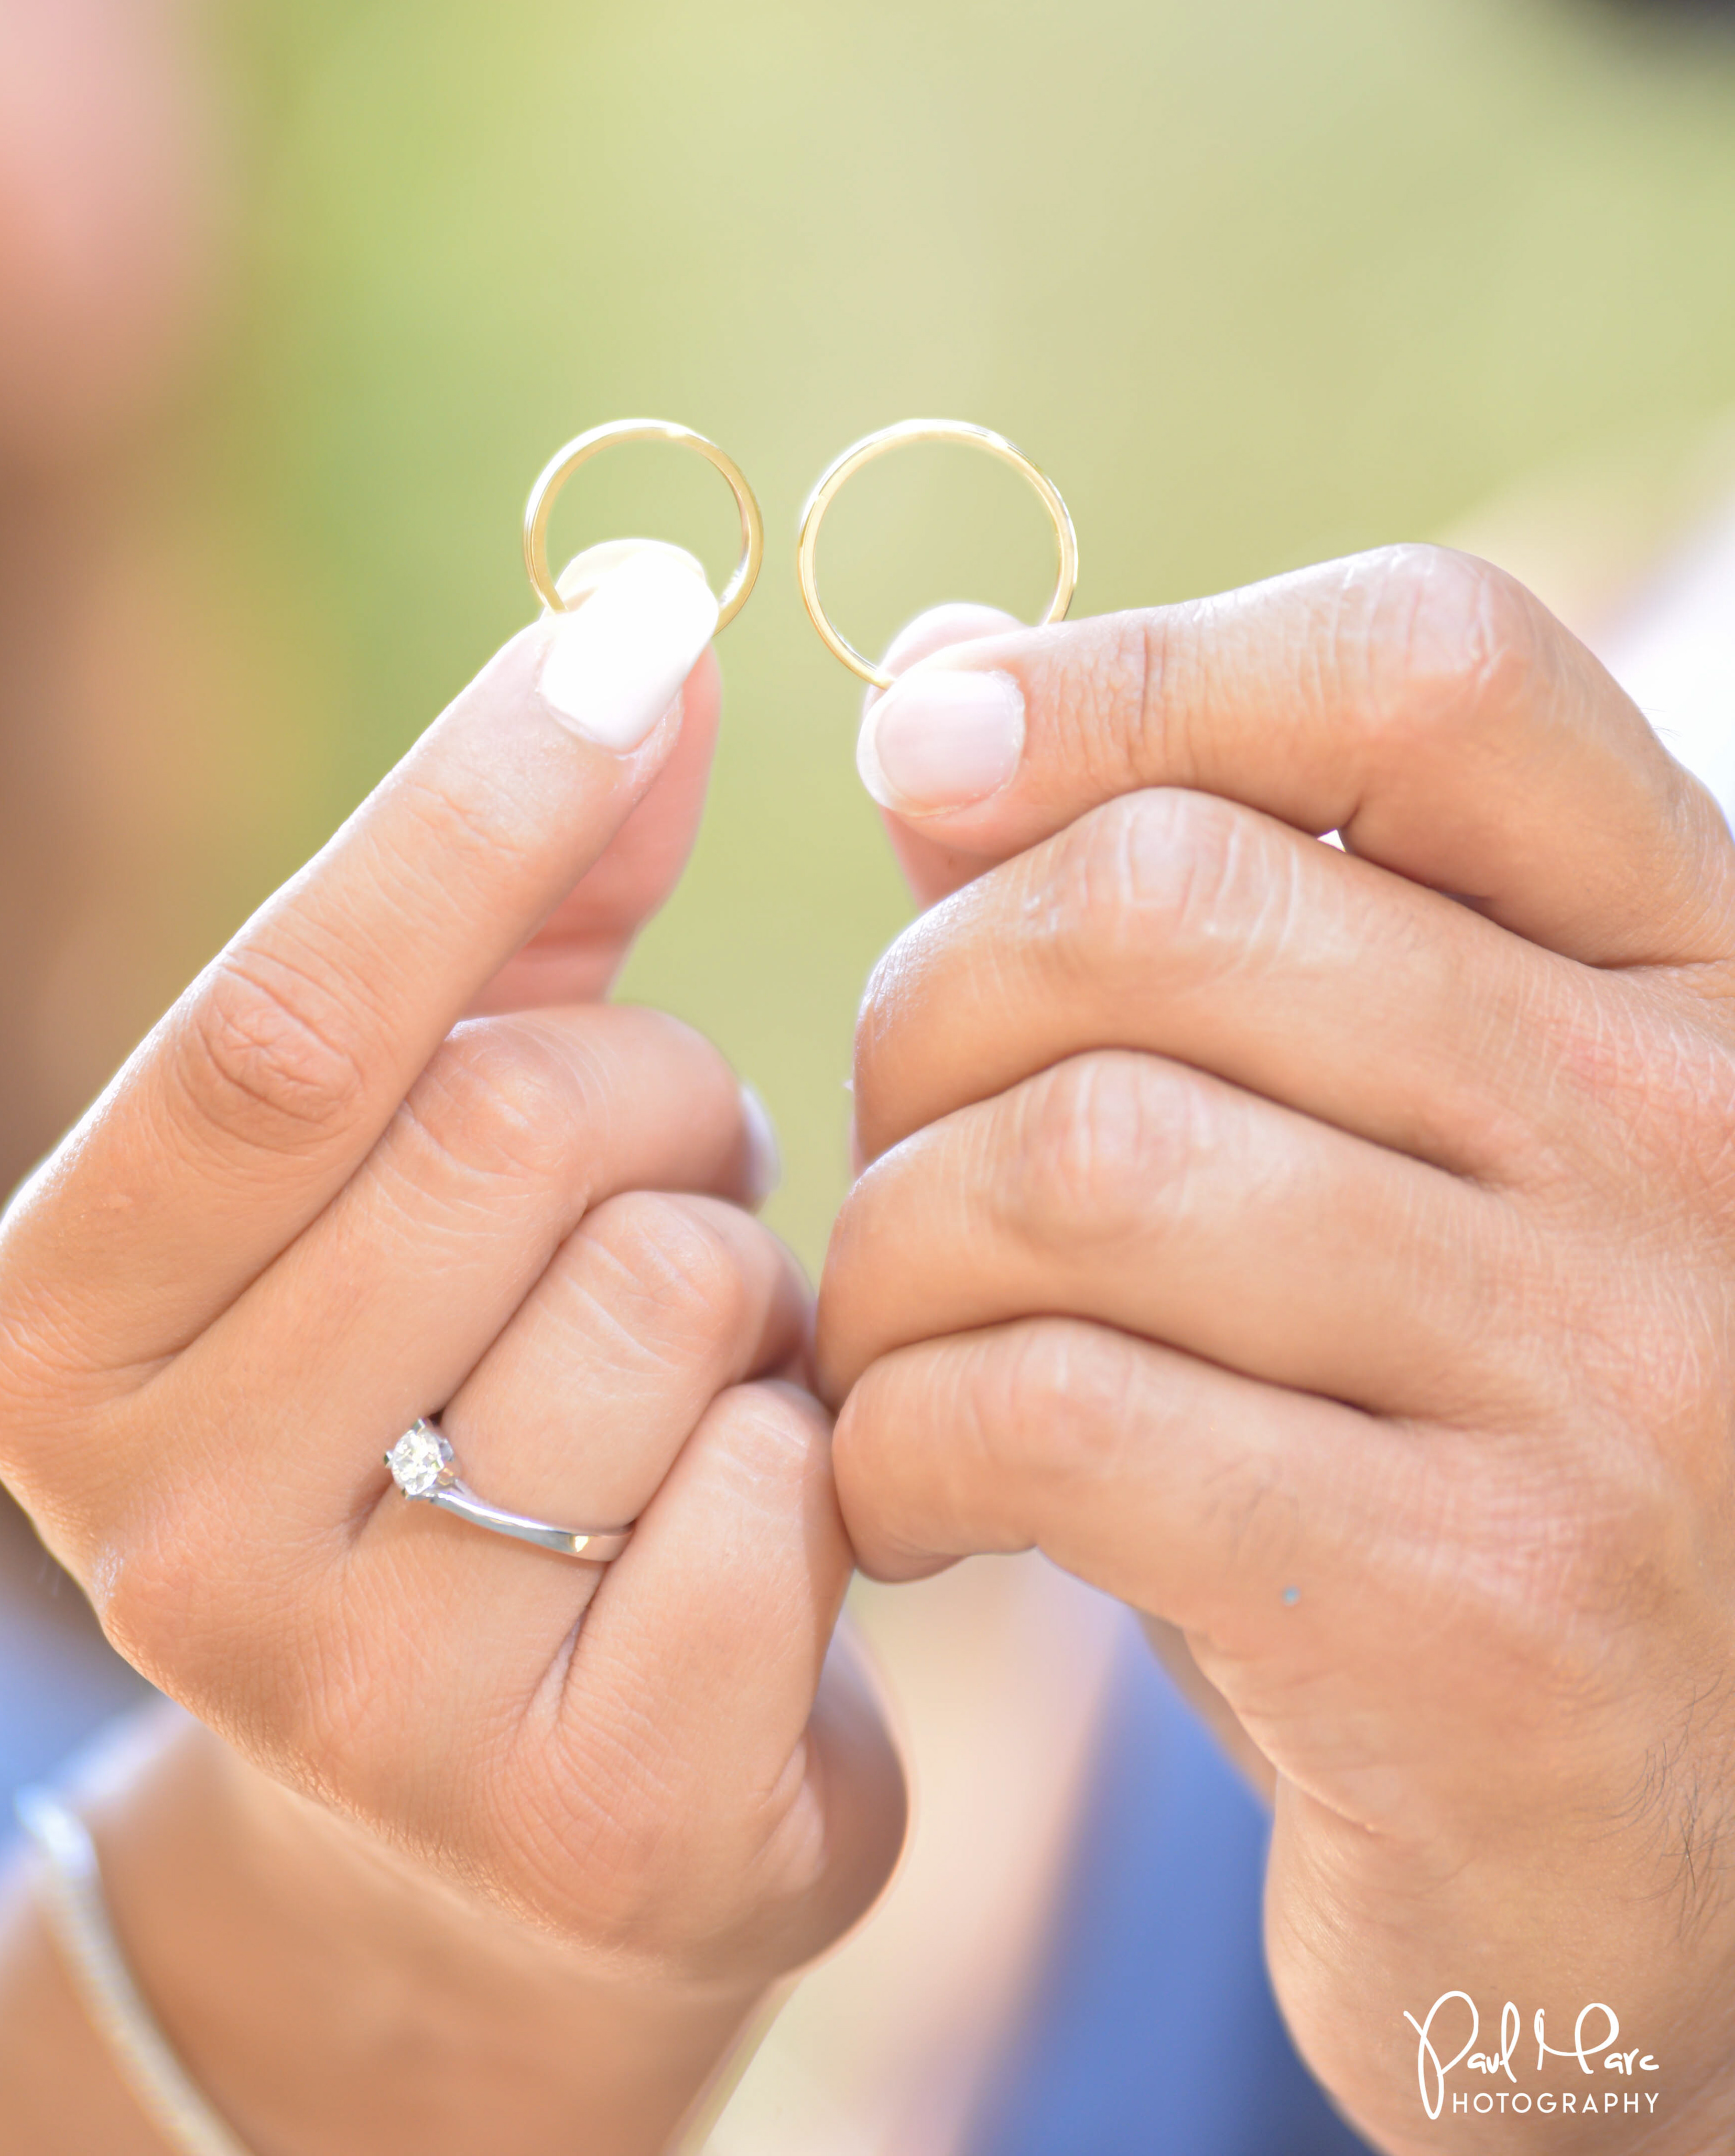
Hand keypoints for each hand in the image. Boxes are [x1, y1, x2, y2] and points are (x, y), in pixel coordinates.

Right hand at [0, 552, 904, 2153]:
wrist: (507, 1807)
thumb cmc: (471, 1379)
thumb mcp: (454, 1122)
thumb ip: (529, 886)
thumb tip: (636, 613)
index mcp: (64, 1318)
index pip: (281, 1017)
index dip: (473, 807)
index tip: (629, 630)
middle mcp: (151, 1524)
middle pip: (509, 1136)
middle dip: (659, 1103)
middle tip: (667, 1178)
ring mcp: (346, 1701)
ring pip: (665, 1300)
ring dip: (747, 1284)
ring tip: (703, 1356)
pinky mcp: (570, 1823)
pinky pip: (781, 1498)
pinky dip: (817, 1456)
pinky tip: (760, 1510)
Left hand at [817, 550, 1734, 2152]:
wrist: (1644, 1882)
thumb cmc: (1442, 1450)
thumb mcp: (1374, 1148)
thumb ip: (1186, 902)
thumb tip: (948, 682)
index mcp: (1694, 965)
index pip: (1429, 666)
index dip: (1133, 669)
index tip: (930, 760)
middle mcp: (1695, 1132)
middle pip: (1167, 900)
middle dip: (930, 1010)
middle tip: (904, 1156)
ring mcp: (1618, 1374)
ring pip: (1077, 1157)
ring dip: (894, 1252)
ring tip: (894, 1346)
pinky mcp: (1484, 1616)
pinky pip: (1054, 1413)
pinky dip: (902, 1444)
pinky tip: (914, 1503)